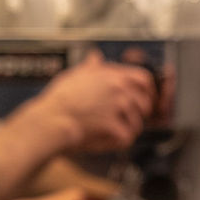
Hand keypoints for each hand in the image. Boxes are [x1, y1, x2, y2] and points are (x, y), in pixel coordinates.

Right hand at [30, 56, 156, 156]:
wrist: (52, 119)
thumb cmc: (60, 99)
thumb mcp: (75, 74)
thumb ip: (91, 66)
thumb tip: (95, 56)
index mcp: (112, 75)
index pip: (144, 79)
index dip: (147, 92)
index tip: (143, 99)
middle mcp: (119, 89)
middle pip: (145, 103)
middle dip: (139, 114)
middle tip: (127, 120)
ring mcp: (118, 108)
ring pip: (137, 123)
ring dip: (127, 130)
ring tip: (112, 132)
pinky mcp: (114, 126)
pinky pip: (126, 138)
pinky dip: (118, 143)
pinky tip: (107, 141)